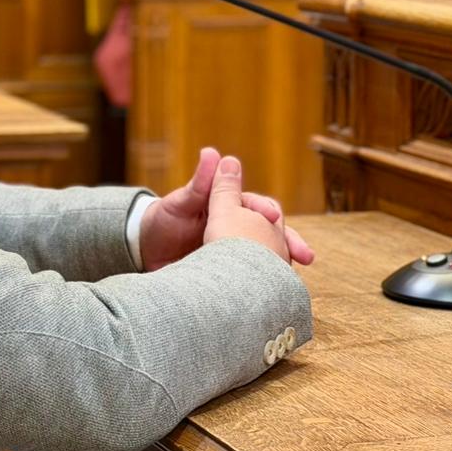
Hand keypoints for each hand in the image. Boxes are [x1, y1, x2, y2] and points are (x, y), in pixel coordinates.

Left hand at [138, 148, 313, 270]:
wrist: (146, 252)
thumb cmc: (163, 220)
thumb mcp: (180, 203)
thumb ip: (200, 183)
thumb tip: (212, 152)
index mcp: (230, 208)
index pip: (255, 206)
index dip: (265, 211)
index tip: (271, 217)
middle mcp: (238, 229)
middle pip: (271, 234)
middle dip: (290, 242)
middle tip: (304, 255)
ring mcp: (236, 253)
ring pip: (267, 258)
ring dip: (282, 267)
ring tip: (294, 281)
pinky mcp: (231, 276)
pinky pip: (253, 280)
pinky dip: (266, 287)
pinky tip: (277, 298)